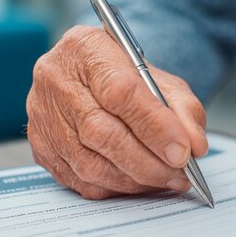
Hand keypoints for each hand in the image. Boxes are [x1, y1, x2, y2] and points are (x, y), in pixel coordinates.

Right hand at [27, 25, 207, 198]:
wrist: (90, 76)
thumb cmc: (125, 75)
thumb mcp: (162, 79)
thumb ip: (183, 109)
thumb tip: (195, 146)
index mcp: (86, 49)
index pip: (120, 92)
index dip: (154, 126)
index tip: (182, 151)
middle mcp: (56, 80)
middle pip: (102, 133)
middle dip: (148, 162)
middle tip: (180, 174)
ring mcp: (43, 116)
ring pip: (90, 163)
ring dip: (135, 179)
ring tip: (166, 180)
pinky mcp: (40, 147)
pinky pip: (80, 180)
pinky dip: (116, 187)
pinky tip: (139, 182)